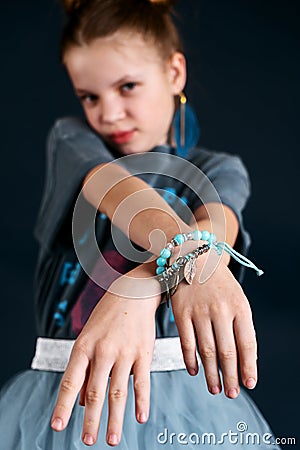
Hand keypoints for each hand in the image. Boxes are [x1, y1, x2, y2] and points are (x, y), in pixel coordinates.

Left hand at [51, 273, 160, 446]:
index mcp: (84, 346)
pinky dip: (142, 402)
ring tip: (112, 439)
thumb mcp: (88, 337)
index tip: (58, 426)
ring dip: (115, 419)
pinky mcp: (143, 353)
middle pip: (95, 392)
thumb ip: (85, 369)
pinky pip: (142, 382)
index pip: (70, 382)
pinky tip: (140, 417)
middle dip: (91, 420)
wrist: (133, 292)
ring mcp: (124, 353)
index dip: (63, 406)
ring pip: (118, 392)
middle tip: (88, 440)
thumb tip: (81, 401)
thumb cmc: (108, 316)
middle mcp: (103, 351)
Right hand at [172, 258, 256, 397]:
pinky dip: (191, 360)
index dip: (249, 367)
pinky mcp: (181, 312)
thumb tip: (243, 360)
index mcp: (239, 307)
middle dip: (231, 377)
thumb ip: (241, 326)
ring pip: (207, 351)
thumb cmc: (219, 283)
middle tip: (232, 392)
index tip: (249, 383)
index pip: (247, 344)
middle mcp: (220, 310)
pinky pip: (186, 342)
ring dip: (211, 374)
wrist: (194, 257)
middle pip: (227, 352)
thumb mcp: (238, 298)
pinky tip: (195, 370)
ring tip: (215, 388)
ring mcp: (199, 311)